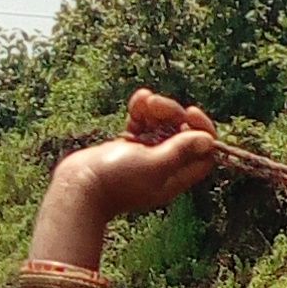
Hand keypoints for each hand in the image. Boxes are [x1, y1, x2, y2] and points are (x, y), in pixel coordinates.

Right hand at [39, 88, 219, 237]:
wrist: (77, 187)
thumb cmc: (116, 180)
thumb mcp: (153, 164)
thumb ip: (181, 151)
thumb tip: (208, 140)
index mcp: (175, 177)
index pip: (203, 152)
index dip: (201, 130)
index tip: (189, 114)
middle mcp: (164, 167)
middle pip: (183, 134)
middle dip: (173, 114)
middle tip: (156, 105)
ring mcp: (145, 156)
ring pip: (162, 125)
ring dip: (156, 108)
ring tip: (143, 101)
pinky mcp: (127, 146)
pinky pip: (142, 123)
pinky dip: (141, 111)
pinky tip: (137, 100)